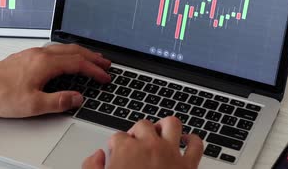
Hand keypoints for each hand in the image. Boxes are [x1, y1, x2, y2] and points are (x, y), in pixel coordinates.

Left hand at [0, 44, 110, 117]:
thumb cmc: (1, 96)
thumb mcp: (34, 105)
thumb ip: (59, 101)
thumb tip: (77, 98)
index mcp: (45, 63)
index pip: (78, 64)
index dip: (94, 70)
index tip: (105, 76)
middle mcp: (40, 54)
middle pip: (74, 51)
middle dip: (92, 57)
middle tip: (105, 64)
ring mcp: (32, 53)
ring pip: (63, 48)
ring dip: (80, 54)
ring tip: (91, 60)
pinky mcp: (25, 56)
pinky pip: (53, 50)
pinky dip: (67, 54)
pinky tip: (66, 60)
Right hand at [82, 117, 203, 168]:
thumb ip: (91, 167)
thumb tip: (97, 156)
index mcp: (126, 150)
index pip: (118, 136)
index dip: (116, 145)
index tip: (116, 153)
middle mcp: (150, 146)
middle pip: (142, 125)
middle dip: (137, 132)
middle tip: (134, 143)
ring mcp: (171, 153)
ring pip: (171, 124)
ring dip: (164, 126)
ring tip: (159, 133)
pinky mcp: (188, 165)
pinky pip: (196, 145)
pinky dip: (193, 140)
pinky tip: (187, 141)